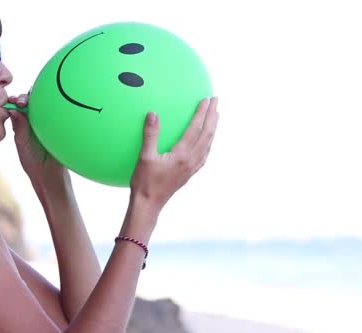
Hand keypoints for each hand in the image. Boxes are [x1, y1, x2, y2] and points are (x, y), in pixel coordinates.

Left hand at [7, 94, 66, 184]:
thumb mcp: (22, 142)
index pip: (18, 106)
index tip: (12, 101)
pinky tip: (52, 105)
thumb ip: (19, 126)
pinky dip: (54, 107)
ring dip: (39, 100)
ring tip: (35, 101)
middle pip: (31, 101)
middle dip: (26, 97)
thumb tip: (12, 109)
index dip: (15, 100)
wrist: (50, 173)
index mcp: (22, 123)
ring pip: (44, 105)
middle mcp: (34, 119)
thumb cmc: (32, 159)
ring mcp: (47, 121)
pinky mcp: (59, 125)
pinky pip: (57, 113)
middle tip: (22, 101)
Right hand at [130, 97, 218, 211]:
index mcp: (182, 154)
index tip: (207, 99)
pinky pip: (204, 153)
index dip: (202, 113)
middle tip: (216, 101)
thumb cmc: (144, 182)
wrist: (149, 204)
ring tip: (215, 116)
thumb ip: (150, 135)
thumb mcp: (144, 157)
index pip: (196, 128)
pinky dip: (208, 141)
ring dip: (213, 128)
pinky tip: (206, 139)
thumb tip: (153, 114)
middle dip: (213, 116)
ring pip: (208, 143)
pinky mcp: (190, 173)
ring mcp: (193, 167)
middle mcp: (191, 160)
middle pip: (207, 134)